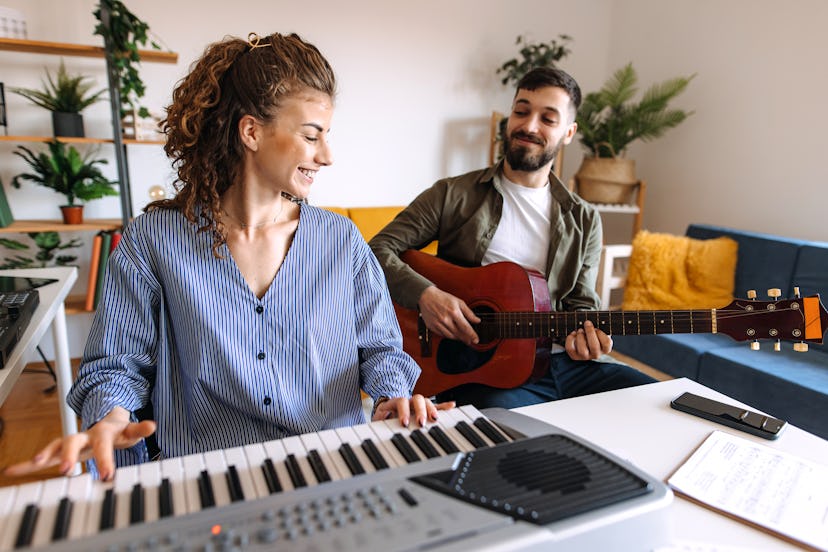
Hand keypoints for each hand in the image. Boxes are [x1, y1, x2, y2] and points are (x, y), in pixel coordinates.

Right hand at [3, 407, 156, 480]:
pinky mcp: (61, 451)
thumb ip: (139, 429)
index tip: (106, 475)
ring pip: (56, 446)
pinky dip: (27, 463)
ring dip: (45, 454)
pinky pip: (43, 456)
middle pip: (73, 441)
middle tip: (67, 471)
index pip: (103, 445)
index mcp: (102, 432)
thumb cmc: (118, 430)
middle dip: (68, 455)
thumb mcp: (130, 430)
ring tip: (34, 465)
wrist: (107, 421)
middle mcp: (83, 436)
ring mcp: (71, 442)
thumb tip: (153, 425)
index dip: (105, 459)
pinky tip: (12, 470)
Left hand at [371, 394, 455, 426]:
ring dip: (432, 409)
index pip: (402, 401)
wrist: (387, 412)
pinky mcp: (425, 410)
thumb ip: (379, 416)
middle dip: (421, 411)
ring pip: (427, 402)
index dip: (404, 411)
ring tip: (436, 419)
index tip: (405, 424)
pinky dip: (444, 406)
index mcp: (397, 401)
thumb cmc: (383, 417)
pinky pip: (436, 406)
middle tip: (421, 423)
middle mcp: (409, 400)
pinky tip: (452, 406)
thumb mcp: (377, 417)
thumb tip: (385, 414)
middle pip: (418, 399)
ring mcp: (418, 405)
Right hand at [418, 286, 480, 345]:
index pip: (466, 328)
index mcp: (454, 312)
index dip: (472, 335)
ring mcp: (438, 324)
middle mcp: (446, 319)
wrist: (426, 296)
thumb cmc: (442, 298)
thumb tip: (477, 320)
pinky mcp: (432, 327)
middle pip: (459, 334)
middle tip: (470, 341)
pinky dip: (448, 335)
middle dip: (466, 339)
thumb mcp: (459, 302)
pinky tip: (452, 334)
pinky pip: (442, 335)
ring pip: (450, 336)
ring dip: (458, 338)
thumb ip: (469, 313)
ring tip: (462, 338)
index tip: (476, 340)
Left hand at [565, 320, 612, 359]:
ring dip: (580, 336)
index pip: (606, 343)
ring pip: (582, 350)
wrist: (586, 339)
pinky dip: (570, 339)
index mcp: (605, 349)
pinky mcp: (575, 356)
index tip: (596, 328)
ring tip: (580, 330)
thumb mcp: (600, 329)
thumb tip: (591, 322)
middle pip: (594, 346)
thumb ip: (600, 326)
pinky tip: (574, 333)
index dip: (601, 334)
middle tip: (587, 323)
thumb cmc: (595, 333)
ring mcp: (585, 357)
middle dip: (590, 332)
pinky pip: (570, 348)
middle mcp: (596, 354)